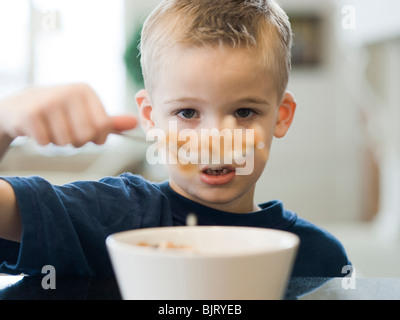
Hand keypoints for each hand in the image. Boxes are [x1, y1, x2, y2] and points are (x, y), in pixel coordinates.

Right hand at [0, 83, 136, 147]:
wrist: (20, 106)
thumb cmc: (61, 113)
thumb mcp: (87, 114)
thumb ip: (111, 122)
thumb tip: (135, 123)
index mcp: (86, 91)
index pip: (104, 127)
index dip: (97, 137)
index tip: (89, 133)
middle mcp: (69, 92)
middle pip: (86, 136)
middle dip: (78, 141)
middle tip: (67, 131)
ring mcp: (48, 101)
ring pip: (66, 142)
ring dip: (60, 142)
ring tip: (52, 128)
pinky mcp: (30, 114)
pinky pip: (46, 143)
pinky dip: (43, 142)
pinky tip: (38, 129)